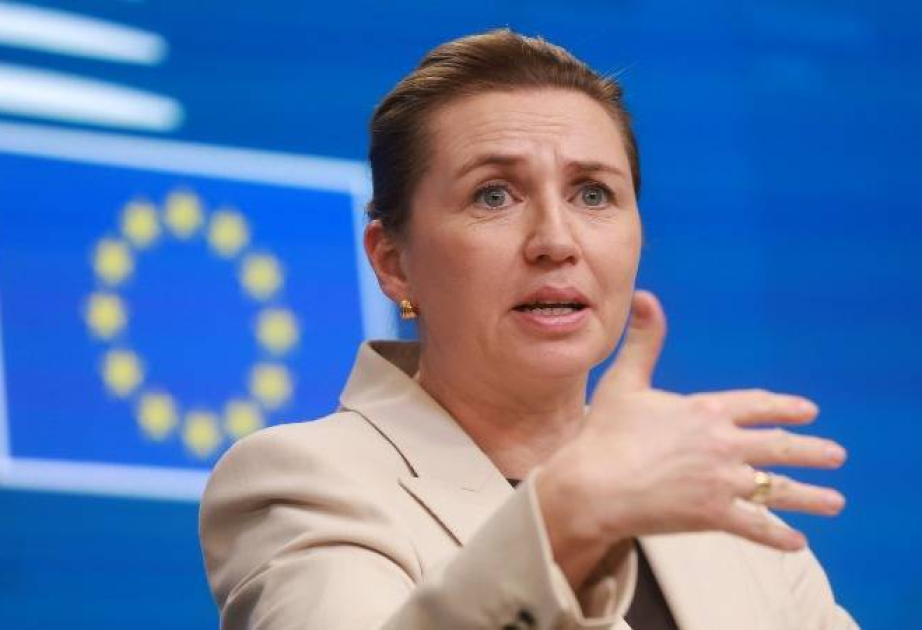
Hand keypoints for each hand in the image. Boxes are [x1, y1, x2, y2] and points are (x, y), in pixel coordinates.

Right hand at [536, 290, 846, 584]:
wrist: (593, 485)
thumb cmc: (604, 433)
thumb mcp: (624, 381)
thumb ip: (643, 341)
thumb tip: (646, 296)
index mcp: (706, 410)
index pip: (758, 405)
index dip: (784, 407)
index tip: (807, 411)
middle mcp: (723, 444)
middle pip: (780, 446)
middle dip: (811, 450)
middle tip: (836, 454)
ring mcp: (722, 482)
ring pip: (779, 489)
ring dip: (811, 496)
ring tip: (835, 502)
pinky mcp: (714, 515)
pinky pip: (756, 527)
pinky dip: (779, 536)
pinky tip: (798, 541)